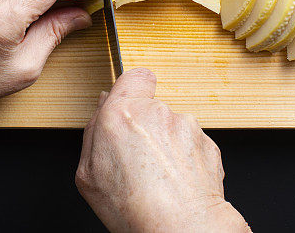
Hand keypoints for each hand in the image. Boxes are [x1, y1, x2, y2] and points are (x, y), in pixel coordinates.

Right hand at [75, 68, 249, 231]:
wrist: (180, 227)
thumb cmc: (132, 208)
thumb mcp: (87, 174)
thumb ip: (92, 131)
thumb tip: (102, 106)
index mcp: (121, 114)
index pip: (133, 77)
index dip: (131, 90)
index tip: (128, 107)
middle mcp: (156, 112)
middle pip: (152, 106)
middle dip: (146, 125)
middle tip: (139, 158)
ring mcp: (186, 126)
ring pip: (173, 126)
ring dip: (167, 143)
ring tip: (159, 175)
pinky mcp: (207, 142)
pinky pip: (191, 144)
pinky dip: (186, 158)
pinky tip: (177, 181)